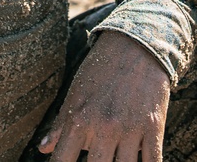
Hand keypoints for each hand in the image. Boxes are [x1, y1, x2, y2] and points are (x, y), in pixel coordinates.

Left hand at [38, 30, 170, 160]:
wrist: (136, 46)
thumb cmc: (100, 70)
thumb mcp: (76, 93)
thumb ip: (60, 124)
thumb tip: (43, 148)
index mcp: (79, 119)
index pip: (62, 160)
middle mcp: (104, 127)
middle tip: (96, 161)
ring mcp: (130, 128)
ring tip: (115, 161)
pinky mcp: (153, 126)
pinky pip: (153, 159)